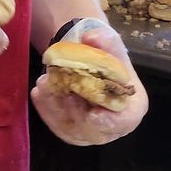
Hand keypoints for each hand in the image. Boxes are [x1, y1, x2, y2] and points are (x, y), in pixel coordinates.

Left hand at [31, 26, 148, 145]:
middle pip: (92, 129)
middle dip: (73, 108)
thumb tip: (91, 37)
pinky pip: (57, 126)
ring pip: (70, 129)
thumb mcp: (111, 47)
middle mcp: (112, 129)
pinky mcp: (71, 133)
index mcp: (131, 110)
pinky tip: (39, 92)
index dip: (108, 120)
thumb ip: (106, 42)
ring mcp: (90, 134)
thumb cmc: (109, 62)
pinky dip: (46, 109)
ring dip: (55, 107)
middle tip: (59, 87)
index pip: (122, 122)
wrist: (95, 69)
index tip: (92, 113)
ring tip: (45, 83)